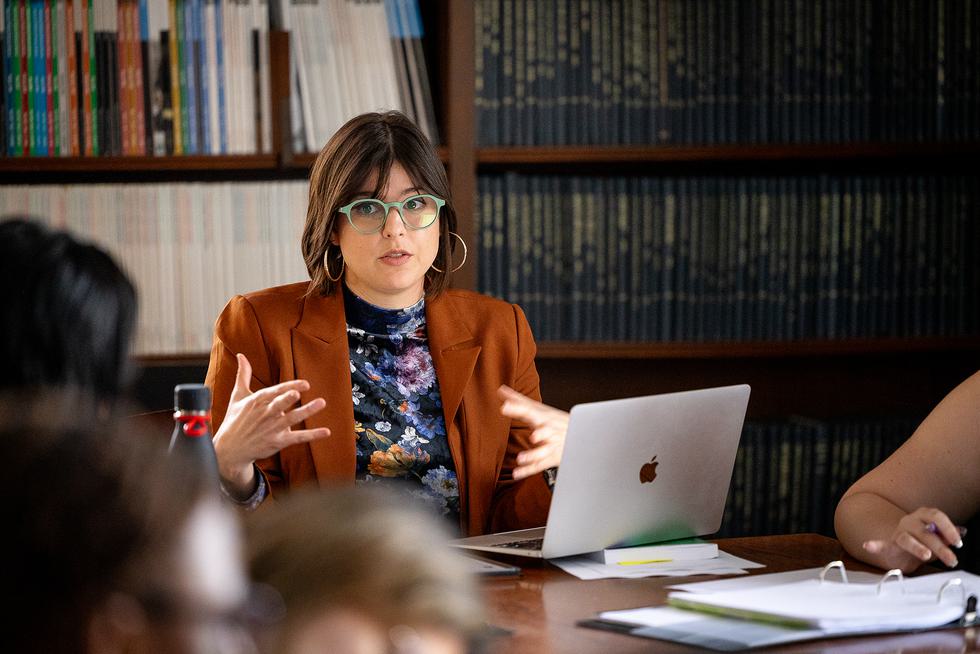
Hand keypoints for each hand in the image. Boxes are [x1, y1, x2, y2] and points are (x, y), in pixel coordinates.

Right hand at [213, 353, 329, 494]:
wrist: (230, 449)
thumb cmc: (235, 420)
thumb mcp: (237, 396)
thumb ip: (243, 375)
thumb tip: (241, 356)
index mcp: (257, 401)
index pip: (274, 392)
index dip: (288, 387)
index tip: (303, 384)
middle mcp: (265, 414)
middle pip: (279, 404)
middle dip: (288, 398)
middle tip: (299, 392)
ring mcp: (272, 428)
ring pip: (292, 419)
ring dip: (307, 411)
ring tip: (321, 403)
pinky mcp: (278, 442)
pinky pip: (298, 438)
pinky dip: (312, 435)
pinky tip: (326, 431)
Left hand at [497, 385, 569, 480]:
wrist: (582, 436)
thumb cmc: (555, 421)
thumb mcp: (540, 409)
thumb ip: (519, 401)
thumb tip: (501, 390)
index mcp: (544, 417)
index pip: (530, 411)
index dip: (518, 409)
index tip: (505, 406)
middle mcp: (549, 430)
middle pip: (543, 429)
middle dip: (539, 432)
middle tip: (532, 436)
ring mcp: (551, 445)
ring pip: (543, 451)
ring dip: (533, 454)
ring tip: (521, 458)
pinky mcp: (552, 458)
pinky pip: (540, 465)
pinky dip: (528, 470)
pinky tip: (516, 473)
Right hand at [862, 507, 963, 570]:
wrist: (901, 548)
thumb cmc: (922, 541)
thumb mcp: (936, 537)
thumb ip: (945, 536)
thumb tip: (960, 533)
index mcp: (922, 515)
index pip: (936, 516)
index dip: (948, 528)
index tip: (958, 543)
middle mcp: (909, 521)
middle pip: (924, 531)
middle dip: (939, 546)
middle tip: (951, 560)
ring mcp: (898, 533)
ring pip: (907, 539)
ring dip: (918, 547)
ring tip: (926, 555)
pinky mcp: (890, 545)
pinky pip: (881, 544)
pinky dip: (875, 545)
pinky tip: (869, 545)